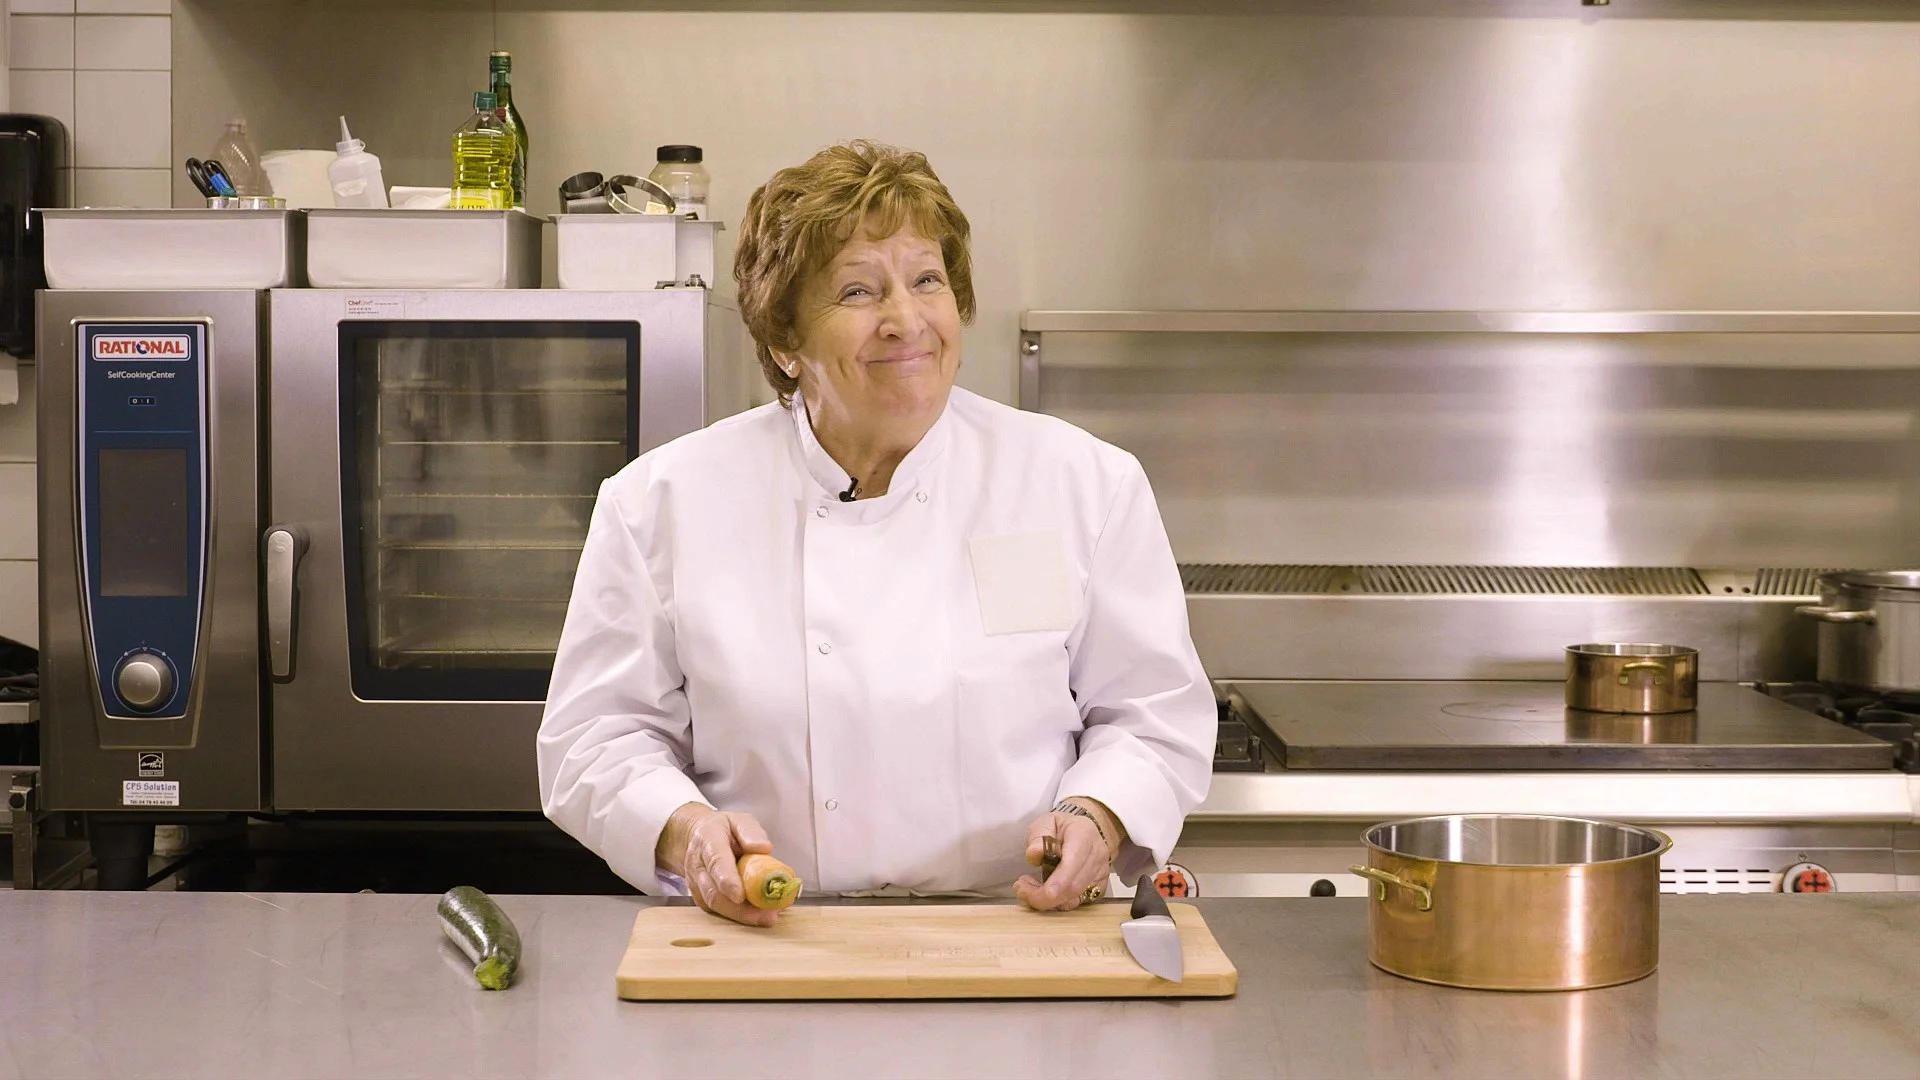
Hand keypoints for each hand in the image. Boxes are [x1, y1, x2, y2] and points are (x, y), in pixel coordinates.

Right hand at [660, 804, 779, 926]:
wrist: (697, 837)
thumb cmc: (723, 830)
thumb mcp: (739, 820)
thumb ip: (751, 832)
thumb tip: (763, 848)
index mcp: (708, 840)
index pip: (716, 861)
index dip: (727, 880)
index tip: (740, 896)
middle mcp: (697, 865)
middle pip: (714, 892)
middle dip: (740, 909)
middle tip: (767, 915)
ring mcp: (696, 884)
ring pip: (715, 905)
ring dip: (742, 915)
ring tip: (767, 917)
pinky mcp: (701, 897)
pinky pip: (718, 911)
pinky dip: (739, 916)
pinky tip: (757, 915)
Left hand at [1014, 800, 1121, 911]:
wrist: (1083, 833)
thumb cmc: (1061, 828)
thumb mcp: (1045, 823)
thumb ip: (1038, 836)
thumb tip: (1034, 853)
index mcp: (1084, 834)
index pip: (1074, 861)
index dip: (1060, 880)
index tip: (1044, 892)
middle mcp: (1097, 855)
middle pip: (1074, 885)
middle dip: (1044, 895)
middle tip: (1021, 889)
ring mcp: (1100, 873)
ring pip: (1074, 897)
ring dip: (1048, 900)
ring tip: (1029, 889)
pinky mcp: (1099, 888)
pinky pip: (1077, 903)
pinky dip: (1057, 903)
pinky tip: (1044, 893)